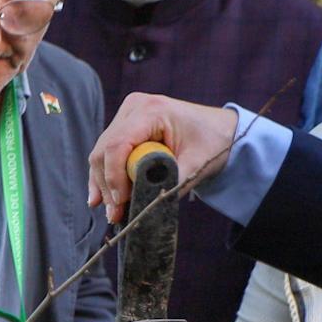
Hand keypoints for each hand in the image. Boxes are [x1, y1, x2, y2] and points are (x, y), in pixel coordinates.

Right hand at [87, 92, 237, 221]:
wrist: (220, 129)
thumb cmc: (212, 142)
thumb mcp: (196, 164)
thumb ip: (171, 182)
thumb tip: (145, 207)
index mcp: (152, 110)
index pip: (118, 145)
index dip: (114, 176)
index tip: (122, 202)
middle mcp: (133, 108)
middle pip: (104, 151)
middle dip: (107, 185)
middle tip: (115, 213)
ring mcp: (126, 115)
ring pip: (100, 154)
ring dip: (103, 184)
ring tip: (112, 211)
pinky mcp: (123, 126)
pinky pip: (106, 154)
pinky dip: (105, 176)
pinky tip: (101, 198)